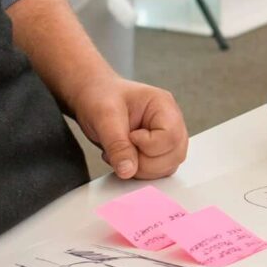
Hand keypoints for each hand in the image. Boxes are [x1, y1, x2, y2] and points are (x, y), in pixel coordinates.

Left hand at [69, 75, 188, 178]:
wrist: (92, 96)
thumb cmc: (100, 96)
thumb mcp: (104, 117)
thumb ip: (117, 145)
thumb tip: (128, 171)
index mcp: (163, 105)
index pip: (171, 136)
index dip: (148, 145)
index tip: (128, 137)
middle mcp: (170, 122)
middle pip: (174, 155)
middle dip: (144, 162)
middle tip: (121, 149)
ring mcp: (165, 137)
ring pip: (168, 166)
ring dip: (141, 168)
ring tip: (120, 152)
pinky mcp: (158, 150)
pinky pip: (158, 170)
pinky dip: (139, 171)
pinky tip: (124, 157)